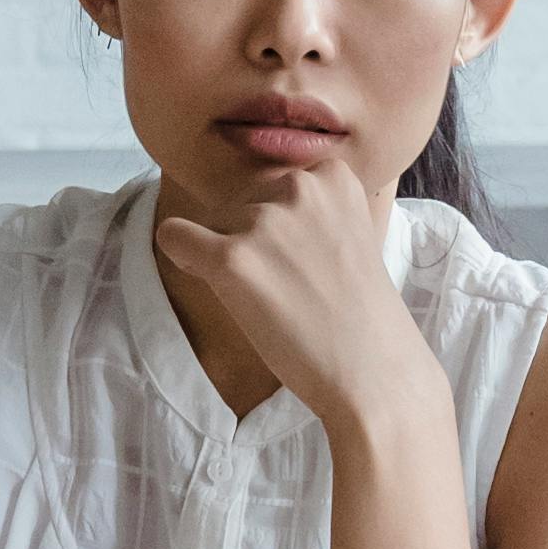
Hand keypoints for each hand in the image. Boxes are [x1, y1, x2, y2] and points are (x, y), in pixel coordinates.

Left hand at [151, 168, 437, 448]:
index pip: (274, 183)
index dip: (276, 224)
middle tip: (288, 284)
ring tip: (272, 298)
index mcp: (332, 175)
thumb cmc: (360, 314)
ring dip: (229, 258)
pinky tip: (212, 282)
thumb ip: (309, 210)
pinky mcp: (232, 258)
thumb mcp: (348, 235)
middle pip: (241, 200)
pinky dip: (184, 257)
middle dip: (251, 239)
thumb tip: (246, 205)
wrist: (372, 372)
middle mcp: (299, 187)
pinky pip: (175, 236)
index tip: (301, 257)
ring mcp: (265, 221)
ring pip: (213, 223)